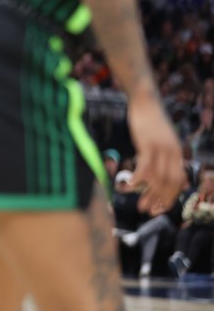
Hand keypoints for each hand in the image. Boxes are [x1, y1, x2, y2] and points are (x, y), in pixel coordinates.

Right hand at [128, 98, 185, 213]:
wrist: (145, 99)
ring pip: (159, 177)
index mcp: (176, 152)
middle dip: (161, 200)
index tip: (160, 208)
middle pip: (170, 182)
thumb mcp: (162, 140)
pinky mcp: (148, 143)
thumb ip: (165, 157)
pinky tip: (132, 186)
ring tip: (140, 205)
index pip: (179, 180)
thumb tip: (168, 176)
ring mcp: (161, 148)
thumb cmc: (149, 119)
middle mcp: (173, 152)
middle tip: (149, 212)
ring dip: (150, 194)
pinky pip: (146, 166)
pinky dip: (140, 179)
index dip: (171, 196)